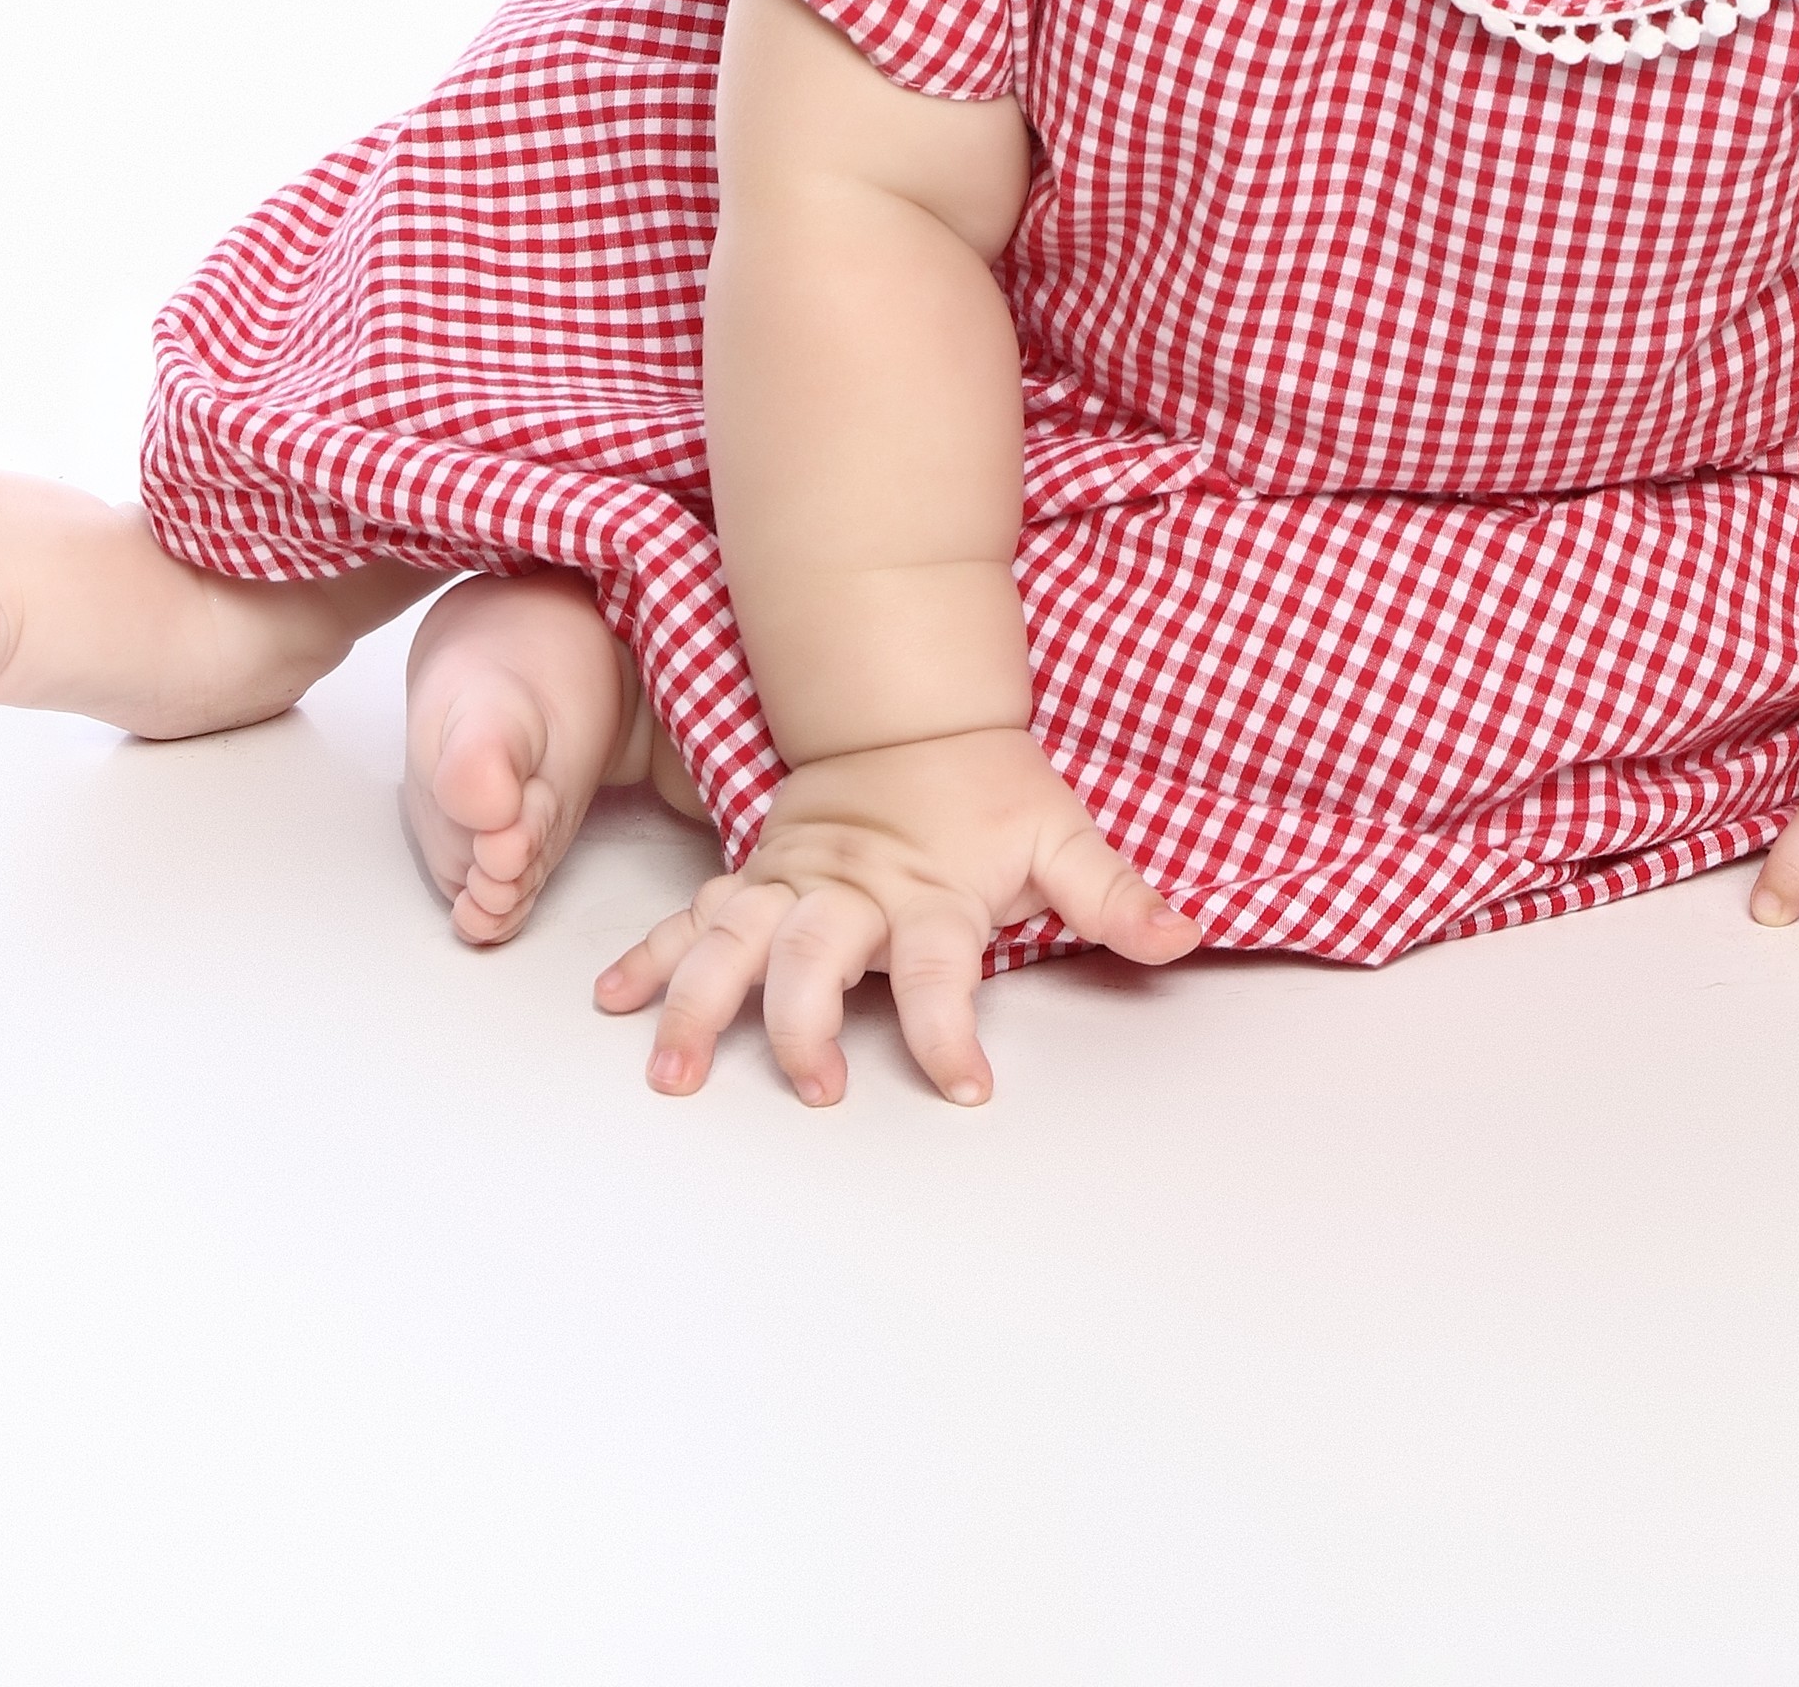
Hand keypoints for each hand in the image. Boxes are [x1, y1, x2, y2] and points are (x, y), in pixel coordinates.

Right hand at [593, 724, 1198, 1104]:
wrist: (910, 708)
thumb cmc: (987, 788)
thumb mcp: (1062, 833)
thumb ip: (1114, 894)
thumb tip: (1181, 937)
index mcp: (930, 890)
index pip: (943, 971)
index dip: (952, 1032)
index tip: (970, 1087)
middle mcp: (853, 891)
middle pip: (817, 956)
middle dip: (807, 1024)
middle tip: (814, 1089)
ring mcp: (795, 883)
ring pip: (735, 940)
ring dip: (701, 1002)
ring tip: (675, 1071)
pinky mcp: (757, 878)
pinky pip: (693, 917)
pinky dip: (653, 956)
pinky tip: (617, 1000)